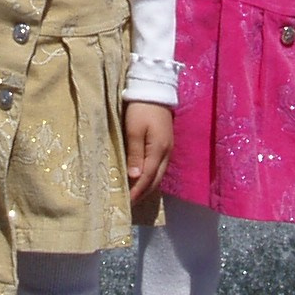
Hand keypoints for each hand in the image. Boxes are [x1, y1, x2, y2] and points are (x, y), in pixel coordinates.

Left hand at [123, 101, 172, 219]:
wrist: (154, 90)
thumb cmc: (141, 109)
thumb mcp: (134, 130)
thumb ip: (135, 154)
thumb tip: (135, 178)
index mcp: (158, 151)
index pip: (147, 178)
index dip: (137, 192)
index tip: (127, 203)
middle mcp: (166, 153)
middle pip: (156, 180)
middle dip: (143, 193)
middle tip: (130, 204)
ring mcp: (168, 149)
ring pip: (159, 174)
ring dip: (147, 186)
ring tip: (134, 194)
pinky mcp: (165, 144)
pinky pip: (159, 167)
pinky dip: (150, 176)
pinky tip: (142, 178)